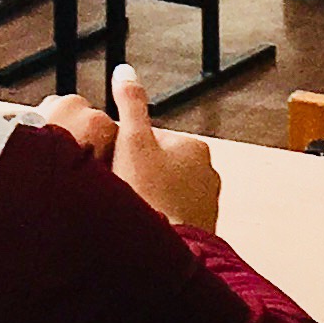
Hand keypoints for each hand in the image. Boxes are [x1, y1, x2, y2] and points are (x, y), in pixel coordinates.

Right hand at [39, 66, 217, 230]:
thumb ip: (130, 104)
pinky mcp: (202, 230)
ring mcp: (207, 203)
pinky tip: (145, 227)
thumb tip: (125, 70)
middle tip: (122, 192)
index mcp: (195, 147)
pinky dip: (159, 222)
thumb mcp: (131, 141)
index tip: (114, 168)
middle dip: (138, 177)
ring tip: (133, 213)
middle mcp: (208, 173)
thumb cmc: (149, 196)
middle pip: (158, 167)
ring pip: (165, 194)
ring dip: (149, 201)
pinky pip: (173, 218)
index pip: (150, 139)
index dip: (125, 152)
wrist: (167, 252)